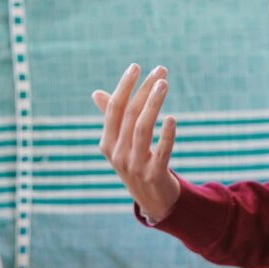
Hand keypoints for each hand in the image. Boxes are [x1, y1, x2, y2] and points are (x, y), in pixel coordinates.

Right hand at [92, 63, 179, 223]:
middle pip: (130, 114)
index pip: (114, 109)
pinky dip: (166, 134)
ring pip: (142, 128)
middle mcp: (117, 154)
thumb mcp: (121, 143)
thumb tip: (96, 93)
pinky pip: (160, 151)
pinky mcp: (153, 175)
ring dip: (154, 103)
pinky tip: (171, 118)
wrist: (153, 201)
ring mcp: (134, 166)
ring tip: (165, 84)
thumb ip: (111, 118)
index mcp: (107, 143)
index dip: (124, 86)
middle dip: (144, 89)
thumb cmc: (137, 164)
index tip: (136, 66)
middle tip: (160, 70)